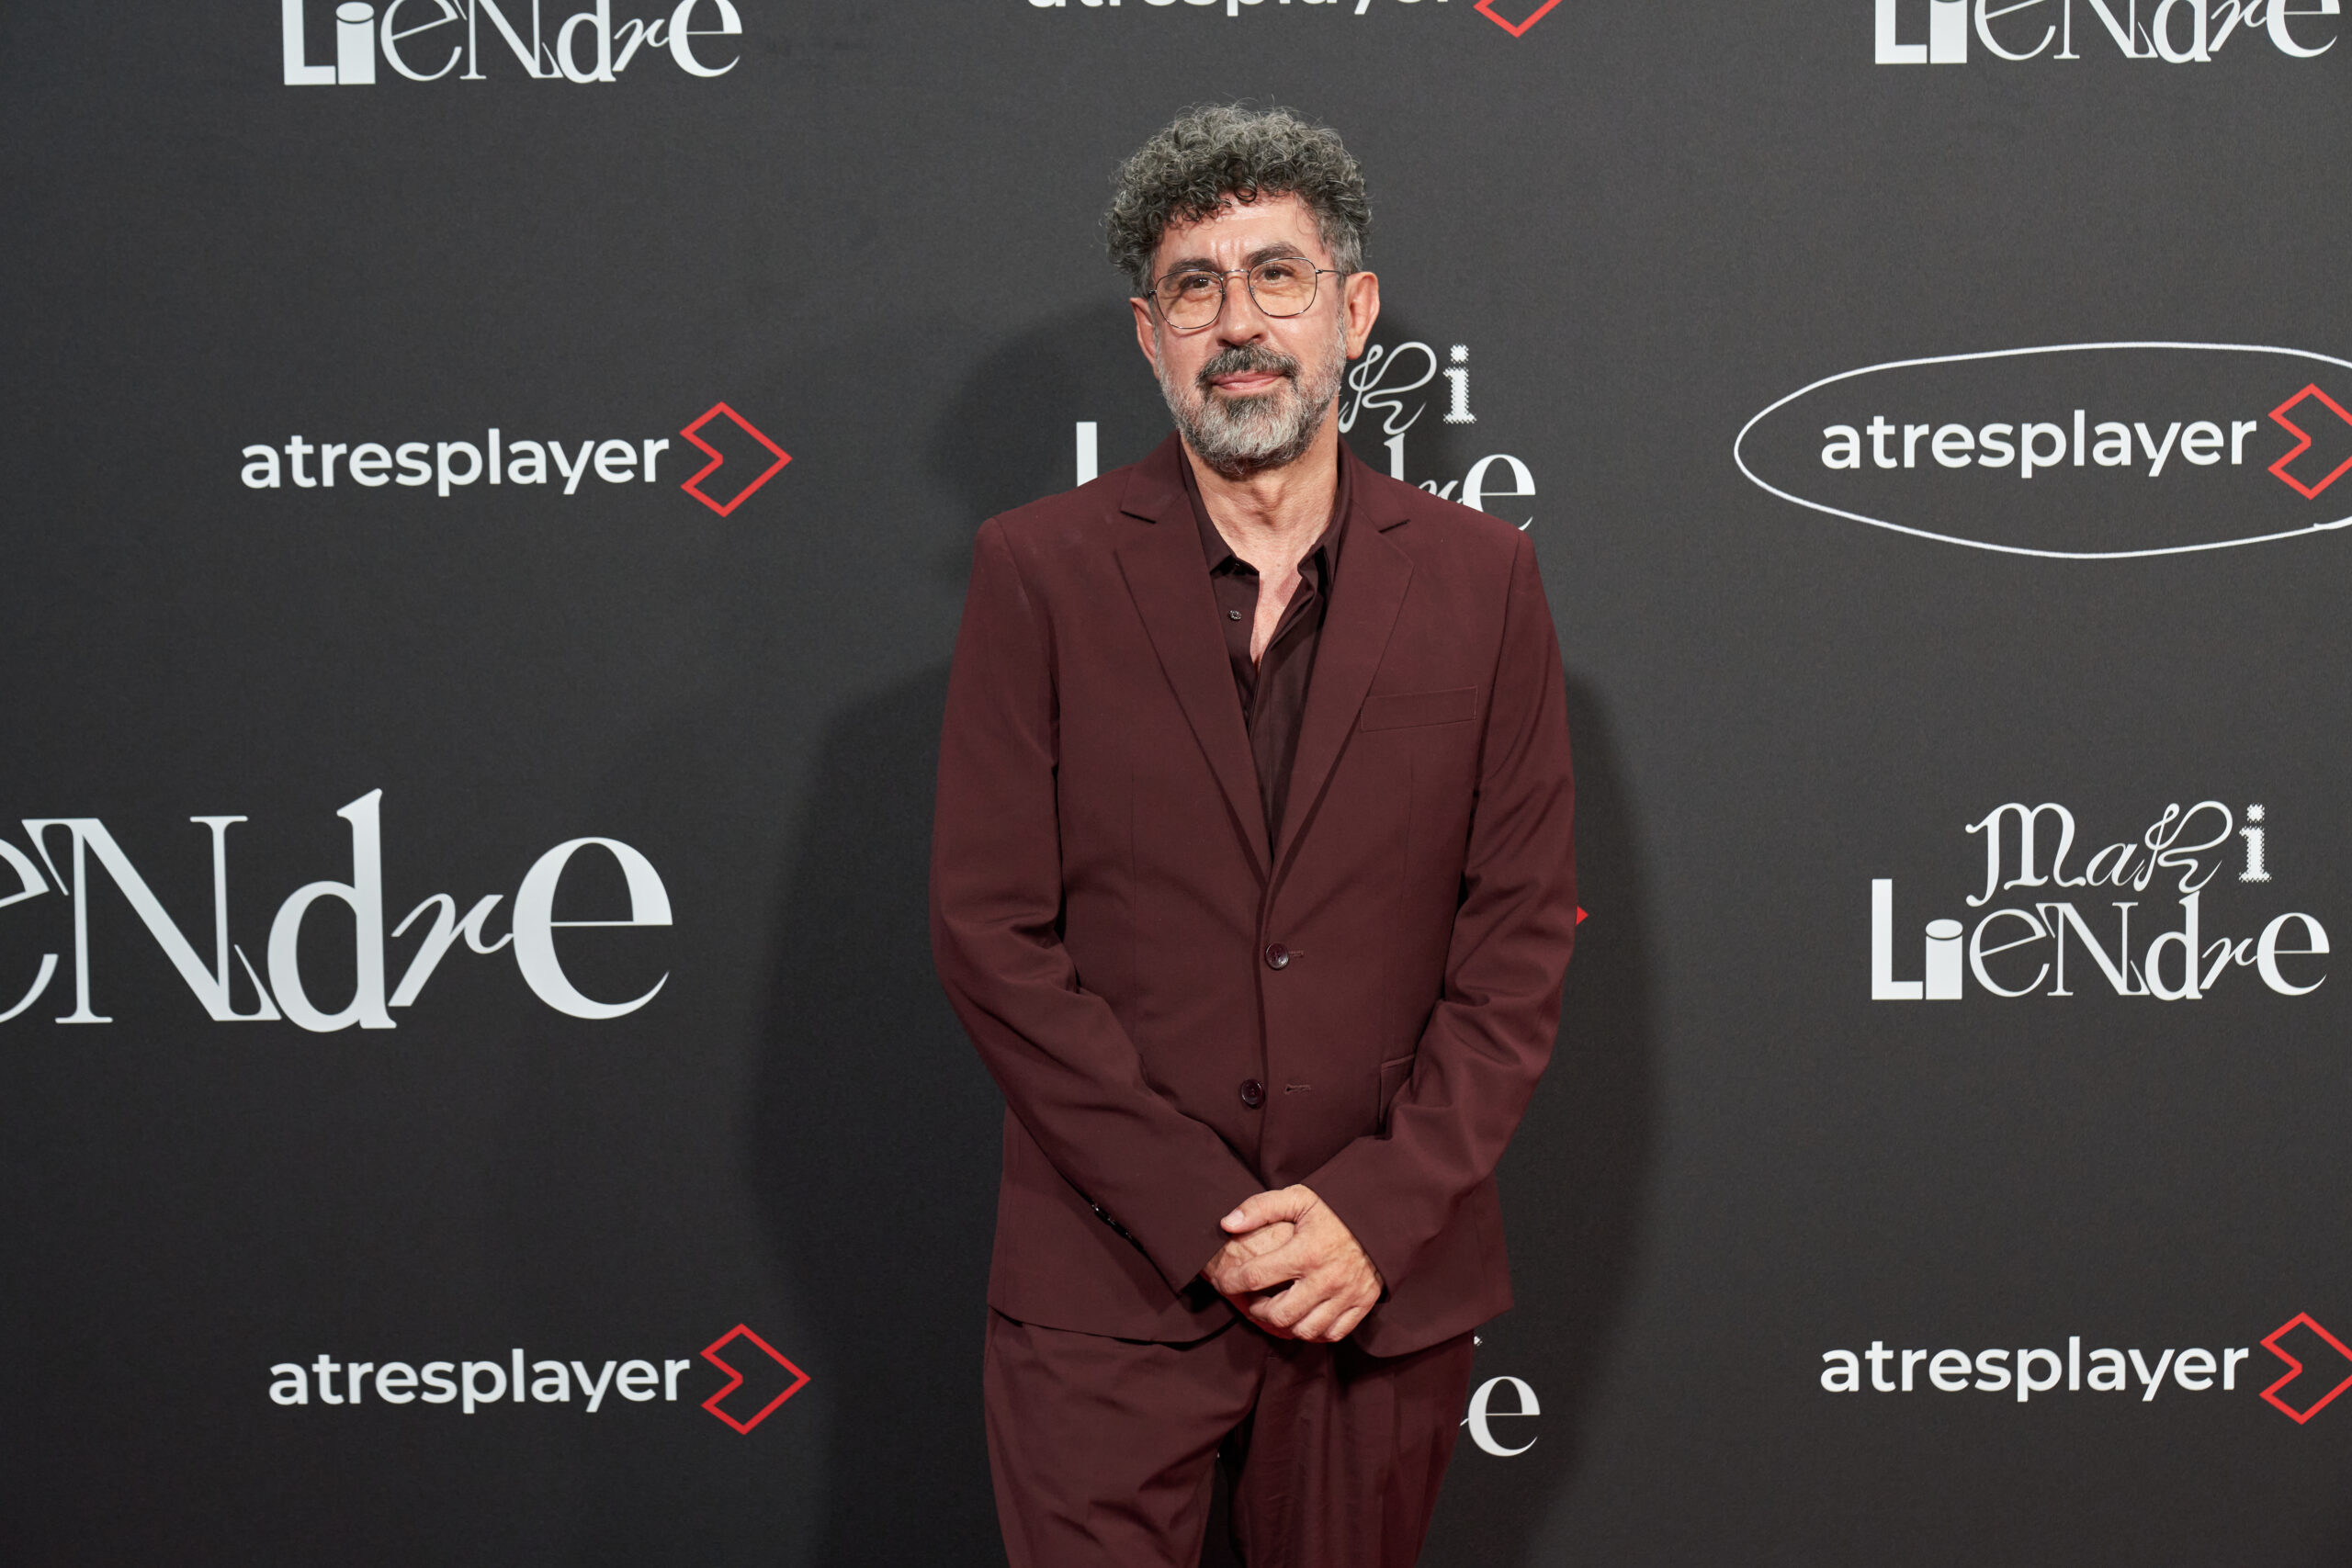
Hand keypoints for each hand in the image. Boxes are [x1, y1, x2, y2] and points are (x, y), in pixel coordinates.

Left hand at [1201, 1185, 1382, 1342]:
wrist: (1382, 1216)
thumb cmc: (1334, 1208)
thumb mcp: (1297, 1198)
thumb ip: (1260, 1208)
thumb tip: (1226, 1223)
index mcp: (1306, 1251)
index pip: (1256, 1276)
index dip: (1232, 1282)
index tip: (1224, 1280)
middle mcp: (1326, 1278)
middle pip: (1279, 1313)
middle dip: (1258, 1310)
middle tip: (1254, 1299)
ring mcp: (1346, 1295)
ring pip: (1305, 1330)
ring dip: (1285, 1324)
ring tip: (1277, 1310)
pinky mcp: (1362, 1304)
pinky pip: (1333, 1333)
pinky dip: (1315, 1331)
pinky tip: (1304, 1317)